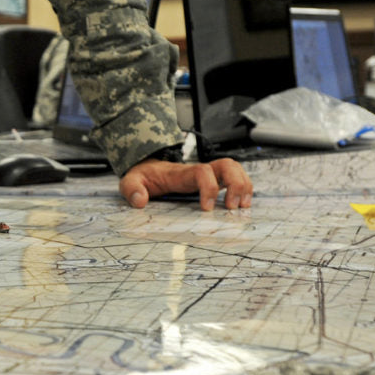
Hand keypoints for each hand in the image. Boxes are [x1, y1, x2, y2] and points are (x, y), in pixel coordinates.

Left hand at [119, 158, 252, 210]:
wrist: (146, 169)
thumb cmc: (142, 176)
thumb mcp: (130, 181)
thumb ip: (131, 189)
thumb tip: (140, 200)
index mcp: (180, 173)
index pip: (202, 172)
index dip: (209, 188)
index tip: (206, 209)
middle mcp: (198, 171)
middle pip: (227, 165)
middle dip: (236, 184)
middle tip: (234, 207)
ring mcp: (207, 175)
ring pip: (234, 170)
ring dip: (244, 187)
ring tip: (243, 207)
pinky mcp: (211, 181)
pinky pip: (233, 179)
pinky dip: (243, 190)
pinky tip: (242, 205)